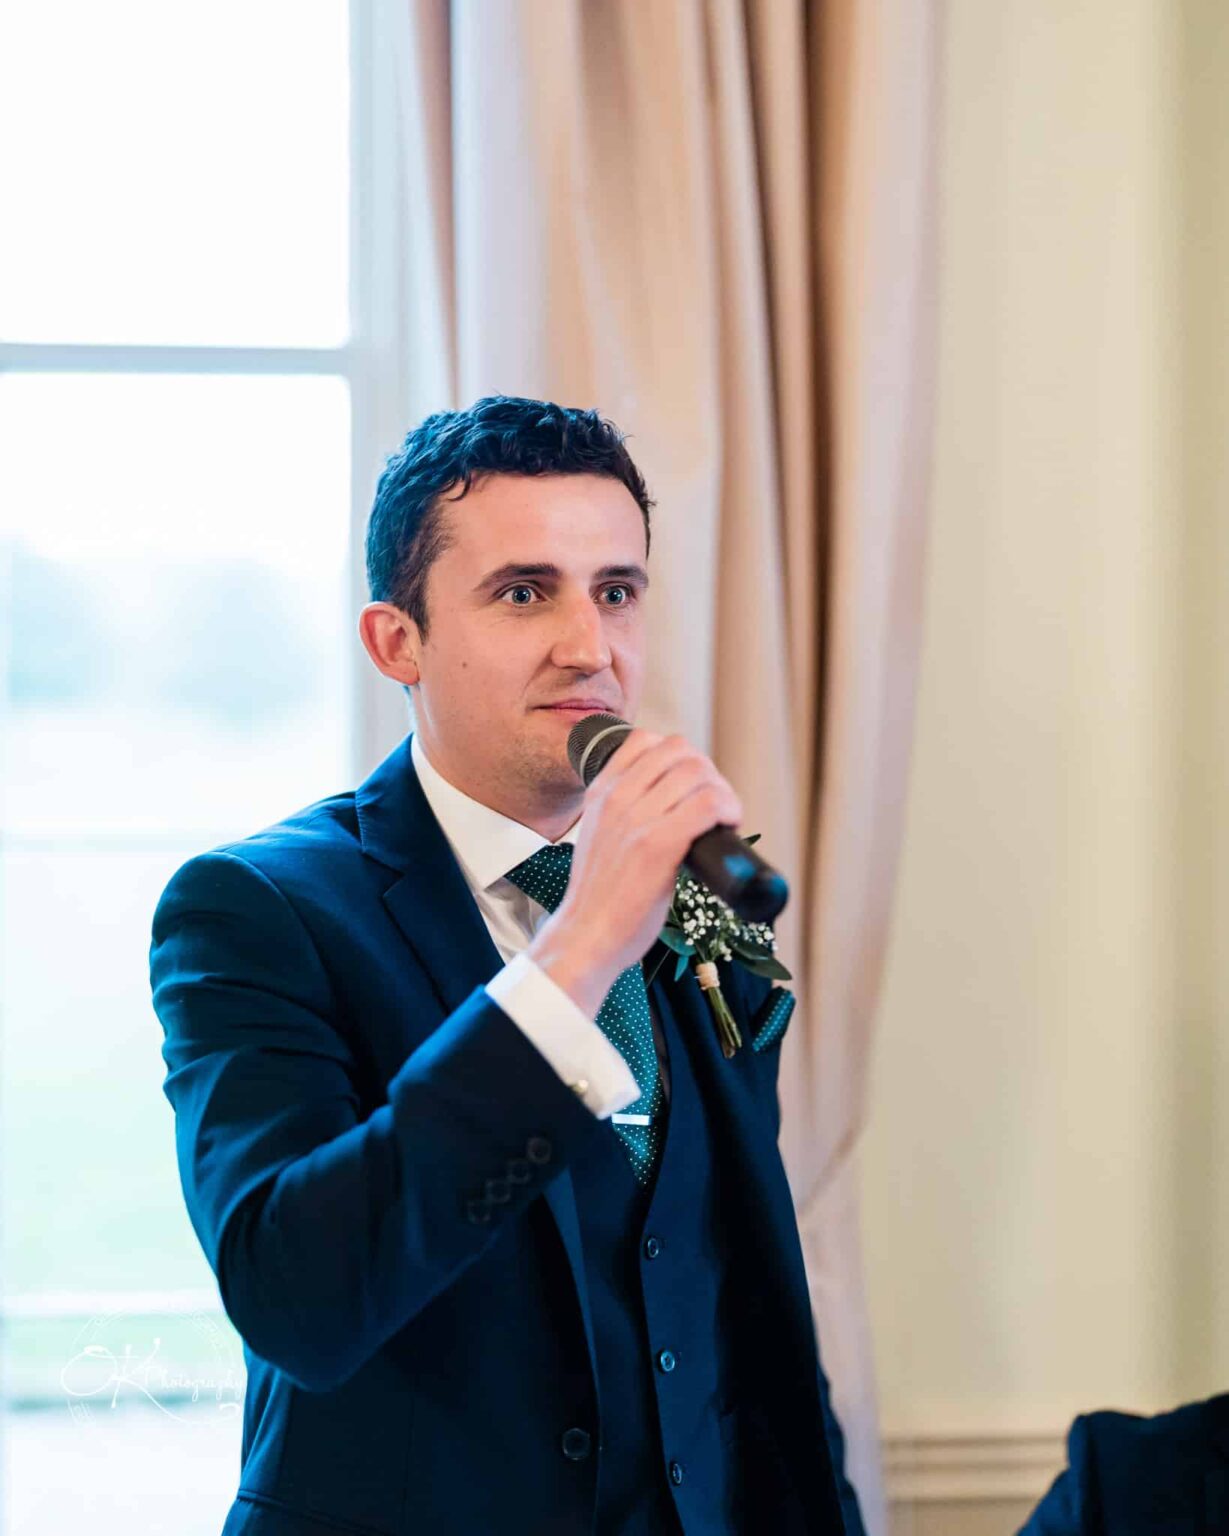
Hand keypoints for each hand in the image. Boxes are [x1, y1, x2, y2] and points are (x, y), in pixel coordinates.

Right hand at [526, 730, 742, 1016]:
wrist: (585, 937)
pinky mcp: (658, 845)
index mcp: (600, 792)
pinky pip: (708, 803)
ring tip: (724, 818)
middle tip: (714, 806)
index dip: (679, 757)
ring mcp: (637, 820)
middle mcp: (617, 798)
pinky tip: (728, 826)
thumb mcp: (598, 836)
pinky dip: (728, 809)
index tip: (690, 787)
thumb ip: (621, 814)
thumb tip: (665, 807)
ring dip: (722, 791)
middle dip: (707, 773)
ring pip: (698, 772)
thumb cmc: (598, 897)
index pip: (645, 739)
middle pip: (680, 751)